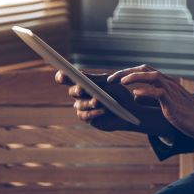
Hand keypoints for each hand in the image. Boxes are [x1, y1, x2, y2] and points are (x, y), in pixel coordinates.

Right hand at [54, 70, 175, 135]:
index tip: (62, 74)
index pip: (68, 79)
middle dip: (77, 90)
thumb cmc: (120, 94)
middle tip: (82, 89)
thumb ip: (94, 79)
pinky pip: (84, 115)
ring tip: (98, 101)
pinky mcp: (88, 118)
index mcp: (85, 83)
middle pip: (72, 91)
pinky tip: (102, 110)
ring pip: (78, 104)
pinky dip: (93, 113)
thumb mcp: (109, 84)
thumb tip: (79, 74)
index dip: (62, 77)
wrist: (130, 111)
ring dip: (88, 103)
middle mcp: (82, 95)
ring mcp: (84, 107)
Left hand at [108, 65, 193, 141]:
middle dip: (125, 71)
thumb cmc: (188, 116)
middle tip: (109, 79)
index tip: (114, 78)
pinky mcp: (174, 102)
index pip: (144, 71)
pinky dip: (145, 90)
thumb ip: (152, 98)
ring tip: (119, 81)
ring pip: (151, 76)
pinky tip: (134, 92)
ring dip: (133, 76)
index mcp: (166, 84)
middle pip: (144, 69)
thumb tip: (135, 96)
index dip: (128, 72)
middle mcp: (168, 83)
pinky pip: (158, 92)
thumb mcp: (167, 105)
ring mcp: (172, 91)